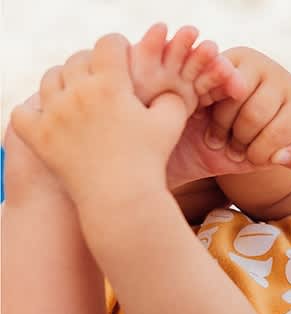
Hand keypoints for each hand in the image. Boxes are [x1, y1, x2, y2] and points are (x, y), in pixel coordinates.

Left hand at [10, 34, 189, 207]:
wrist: (121, 198)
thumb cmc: (149, 161)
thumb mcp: (170, 125)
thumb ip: (173, 98)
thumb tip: (169, 87)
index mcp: (110, 85)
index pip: (109, 44)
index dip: (119, 46)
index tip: (124, 58)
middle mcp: (77, 93)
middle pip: (78, 59)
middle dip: (92, 64)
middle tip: (103, 80)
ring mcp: (53, 113)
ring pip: (50, 79)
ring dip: (64, 82)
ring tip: (78, 96)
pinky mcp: (37, 135)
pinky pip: (23, 111)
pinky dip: (34, 110)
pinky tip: (51, 118)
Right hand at [200, 47, 290, 172]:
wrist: (245, 118)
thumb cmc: (270, 140)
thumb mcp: (289, 154)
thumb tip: (279, 156)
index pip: (278, 131)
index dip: (261, 153)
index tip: (253, 160)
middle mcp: (278, 76)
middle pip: (253, 115)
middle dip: (240, 141)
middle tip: (233, 152)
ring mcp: (250, 63)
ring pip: (231, 98)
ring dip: (221, 128)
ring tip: (220, 141)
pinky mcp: (225, 59)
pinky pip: (212, 84)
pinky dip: (206, 107)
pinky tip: (205, 121)